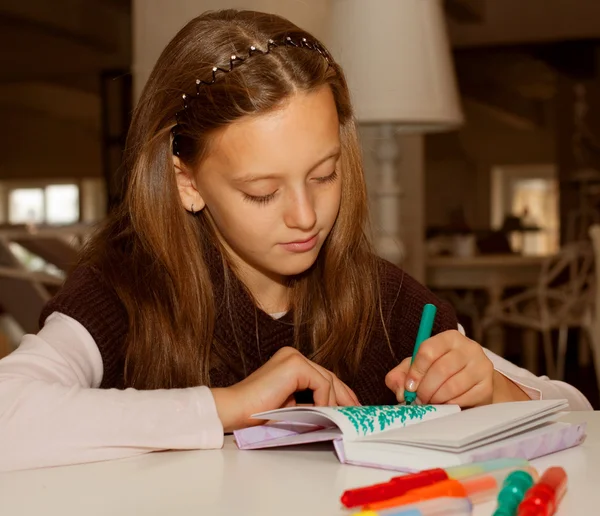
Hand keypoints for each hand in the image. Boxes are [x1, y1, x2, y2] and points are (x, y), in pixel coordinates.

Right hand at [211, 347, 359, 431]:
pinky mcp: (295, 364)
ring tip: (339, 419)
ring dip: (333, 403)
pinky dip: (324, 400)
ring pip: (327, 380)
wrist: (235, 410)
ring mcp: (294, 357)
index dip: (340, 393)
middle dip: (345, 397)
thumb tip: (335, 412)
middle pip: (329, 376)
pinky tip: (321, 413)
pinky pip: (321, 383)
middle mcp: (293, 355)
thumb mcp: (291, 406)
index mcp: (290, 362)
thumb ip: (310, 403)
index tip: (351, 409)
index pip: (322, 376)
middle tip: (357, 414)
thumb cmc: (256, 412)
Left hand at [385, 330, 526, 406]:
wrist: (470, 384)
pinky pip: (464, 399)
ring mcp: (481, 366)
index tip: (409, 386)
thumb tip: (400, 390)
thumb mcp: (418, 368)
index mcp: (449, 337)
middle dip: (425, 388)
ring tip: (431, 401)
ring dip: (436, 398)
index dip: (415, 371)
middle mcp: (469, 348)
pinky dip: (449, 405)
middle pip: (441, 369)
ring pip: (452, 386)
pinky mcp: (487, 386)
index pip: (428, 350)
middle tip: (419, 399)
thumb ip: (401, 375)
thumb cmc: (439, 372)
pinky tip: (445, 404)